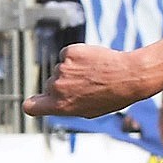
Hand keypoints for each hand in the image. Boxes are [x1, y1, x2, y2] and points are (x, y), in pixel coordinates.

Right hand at [26, 43, 155, 119]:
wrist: (131, 75)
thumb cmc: (114, 96)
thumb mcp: (89, 110)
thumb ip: (67, 106)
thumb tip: (53, 101)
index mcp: (61, 106)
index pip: (31, 106)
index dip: (35, 103)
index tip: (40, 101)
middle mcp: (57, 87)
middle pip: (51, 85)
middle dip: (65, 85)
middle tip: (89, 86)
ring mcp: (62, 69)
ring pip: (62, 69)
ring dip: (74, 70)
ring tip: (96, 75)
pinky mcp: (69, 52)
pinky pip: (68, 55)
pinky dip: (78, 57)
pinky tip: (94, 62)